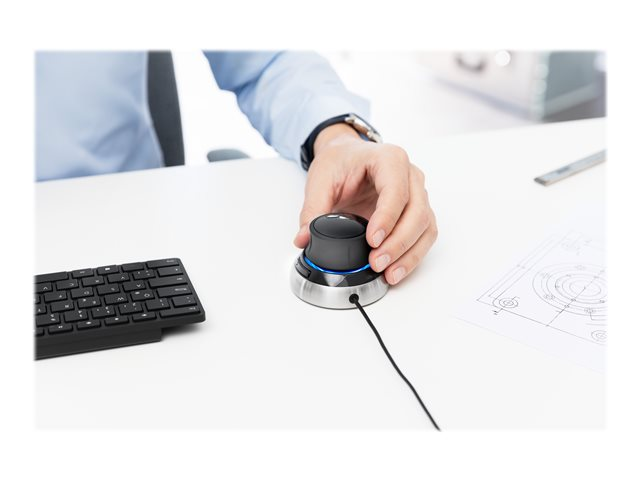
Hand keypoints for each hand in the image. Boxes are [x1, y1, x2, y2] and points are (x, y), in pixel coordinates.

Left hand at [294, 123, 437, 284]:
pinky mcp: (418, 211)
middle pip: (417, 212)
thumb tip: (304, 239)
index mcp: (389, 159)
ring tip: (388, 273)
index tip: (372, 240)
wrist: (346, 156)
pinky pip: (424, 235)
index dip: (387, 218)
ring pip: (425, 226)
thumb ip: (312, 210)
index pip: (396, 190)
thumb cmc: (340, 161)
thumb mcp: (320, 180)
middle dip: (398, 243)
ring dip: (408, 253)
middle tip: (376, 262)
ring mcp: (418, 193)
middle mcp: (410, 175)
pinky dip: (412, 255)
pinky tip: (396, 270)